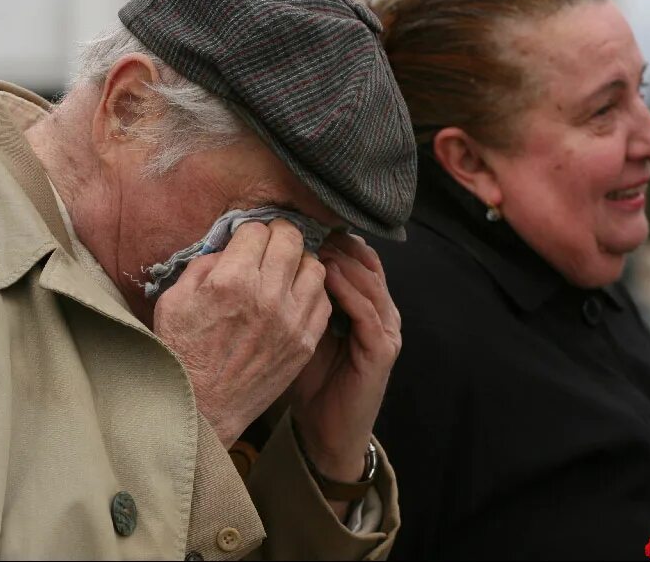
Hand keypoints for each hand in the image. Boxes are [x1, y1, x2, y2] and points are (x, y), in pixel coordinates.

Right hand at [153, 220, 331, 448]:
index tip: (246, 240)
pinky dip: (311, 293)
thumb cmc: (182, 354)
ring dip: (300, 262)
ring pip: (315, 267)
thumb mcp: (174, 300)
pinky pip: (323, 302)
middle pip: (291, 239)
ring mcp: (291, 321)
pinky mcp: (304, 343)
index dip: (249, 231)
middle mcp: (267, 297)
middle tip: (272, 242)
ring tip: (287, 270)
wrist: (201, 409)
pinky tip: (295, 297)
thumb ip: (203, 265)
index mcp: (232, 281)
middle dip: (280, 234)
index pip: (257, 230)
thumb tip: (230, 248)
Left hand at [290, 233, 401, 492]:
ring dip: (343, 260)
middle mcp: (381, 310)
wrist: (326, 429)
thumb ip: (294, 295)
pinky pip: (368, 313)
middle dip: (338, 240)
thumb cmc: (310, 378)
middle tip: (307, 224)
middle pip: (366, 260)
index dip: (331, 236)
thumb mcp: (299, 327)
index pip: (354, 256)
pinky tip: (327, 277)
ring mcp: (386, 330)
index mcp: (364, 302)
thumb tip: (264, 259)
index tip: (299, 220)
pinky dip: (349, 292)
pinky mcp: (382, 351)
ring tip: (315, 244)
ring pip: (369, 280)